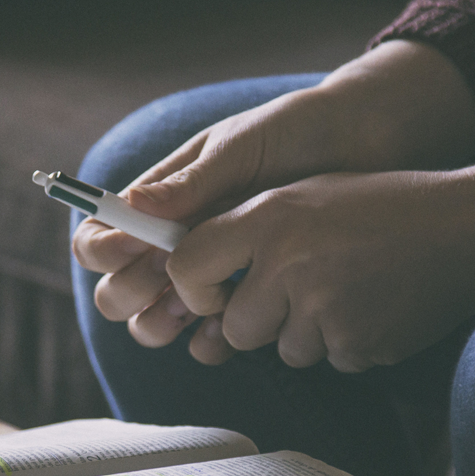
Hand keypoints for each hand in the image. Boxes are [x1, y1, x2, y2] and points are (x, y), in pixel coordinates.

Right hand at [74, 40, 474, 347]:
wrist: (371, 147)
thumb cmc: (302, 132)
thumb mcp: (244, 149)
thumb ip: (192, 183)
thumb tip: (130, 204)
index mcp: (165, 196)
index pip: (102, 234)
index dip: (102, 251)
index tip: (132, 251)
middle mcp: (180, 238)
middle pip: (121, 286)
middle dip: (131, 295)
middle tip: (169, 288)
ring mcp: (215, 270)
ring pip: (158, 319)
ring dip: (163, 326)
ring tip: (201, 314)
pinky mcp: (253, 295)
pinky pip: (213, 334)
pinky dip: (209, 343)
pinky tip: (228, 338)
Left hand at [166, 146, 474, 370]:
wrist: (466, 228)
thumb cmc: (381, 207)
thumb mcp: (305, 196)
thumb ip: (246, 230)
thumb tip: (186, 278)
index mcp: (269, 216)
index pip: (187, 266)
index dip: (193, 288)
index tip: (213, 293)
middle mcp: (289, 263)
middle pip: (236, 327)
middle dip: (260, 320)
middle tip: (303, 289)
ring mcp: (323, 308)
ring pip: (285, 349)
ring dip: (309, 331)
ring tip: (350, 286)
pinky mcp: (357, 344)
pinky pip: (330, 360)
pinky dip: (348, 341)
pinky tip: (375, 304)